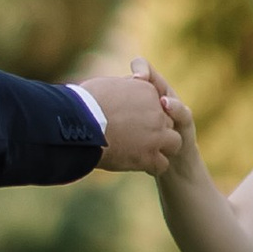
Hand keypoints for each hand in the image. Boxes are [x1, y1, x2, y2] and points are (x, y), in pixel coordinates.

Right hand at [80, 62, 183, 177]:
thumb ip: (125, 88)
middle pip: (167, 123)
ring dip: (161, 147)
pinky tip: (140, 164)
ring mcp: (156, 135)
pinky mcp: (148, 156)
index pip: (158, 104)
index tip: (134, 121)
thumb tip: (127, 91)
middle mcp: (157, 111)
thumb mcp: (109, 85)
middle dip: (156, 130)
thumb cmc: (85, 103)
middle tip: (139, 137)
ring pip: (174, 143)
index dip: (148, 114)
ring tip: (144, 151)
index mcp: (147, 90)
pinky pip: (162, 164)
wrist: (78, 123)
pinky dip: (152, 165)